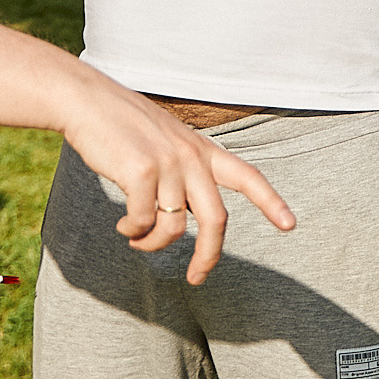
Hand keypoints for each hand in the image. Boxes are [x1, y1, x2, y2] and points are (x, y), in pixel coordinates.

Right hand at [61, 81, 295, 282]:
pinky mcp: (142, 172)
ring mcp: (168, 163)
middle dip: (209, 256)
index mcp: (202, 149)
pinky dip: (132, 231)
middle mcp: (191, 156)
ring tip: (136, 238)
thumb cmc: (123, 125)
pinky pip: (143, 222)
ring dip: (153, 244)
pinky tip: (122, 224)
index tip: (290, 224)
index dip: (271, 202)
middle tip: (197, 277)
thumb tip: (185, 218)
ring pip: (174, 228)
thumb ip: (184, 173)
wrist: (88, 100)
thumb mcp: (166, 141)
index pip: (247, 176)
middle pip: (217, 219)